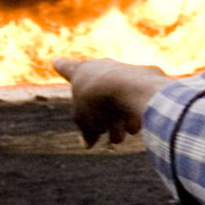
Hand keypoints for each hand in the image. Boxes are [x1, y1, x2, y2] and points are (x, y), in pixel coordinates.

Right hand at [53, 58, 168, 147]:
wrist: (130, 89)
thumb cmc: (98, 103)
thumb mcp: (83, 121)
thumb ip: (85, 131)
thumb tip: (88, 144)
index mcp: (81, 71)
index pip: (66, 68)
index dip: (61, 66)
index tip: (56, 61)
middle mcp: (103, 67)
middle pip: (98, 99)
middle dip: (101, 121)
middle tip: (102, 132)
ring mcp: (125, 71)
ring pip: (120, 105)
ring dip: (118, 125)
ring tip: (118, 135)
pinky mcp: (148, 78)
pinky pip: (138, 103)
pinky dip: (136, 117)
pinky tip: (135, 123)